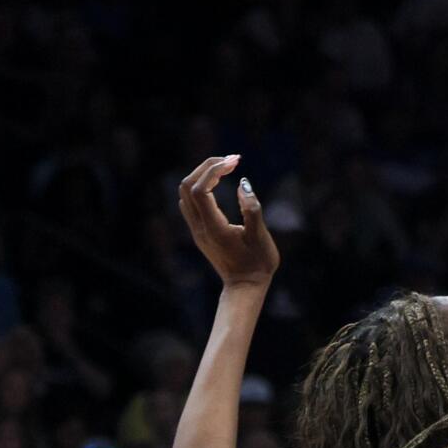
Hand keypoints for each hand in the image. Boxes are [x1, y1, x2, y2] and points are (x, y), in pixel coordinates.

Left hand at [176, 156, 278, 287]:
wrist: (245, 287)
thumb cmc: (258, 264)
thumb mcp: (261, 238)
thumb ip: (252, 210)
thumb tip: (243, 184)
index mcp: (214, 228)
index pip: (201, 189)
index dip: (215, 170)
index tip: (236, 162)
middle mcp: (200, 227)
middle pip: (188, 186)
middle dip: (207, 167)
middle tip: (232, 159)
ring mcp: (196, 230)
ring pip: (186, 192)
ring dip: (203, 175)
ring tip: (226, 167)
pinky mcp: (199, 231)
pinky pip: (190, 201)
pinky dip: (201, 185)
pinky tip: (219, 183)